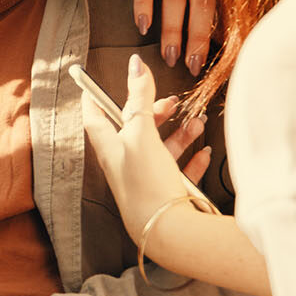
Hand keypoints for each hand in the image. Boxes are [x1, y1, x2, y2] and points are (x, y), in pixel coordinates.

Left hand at [78, 56, 210, 232]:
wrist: (169, 231)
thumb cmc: (146, 182)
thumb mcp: (140, 132)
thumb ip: (138, 98)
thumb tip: (135, 64)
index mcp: (111, 149)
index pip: (95, 118)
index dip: (95, 99)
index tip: (93, 85)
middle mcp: (126, 165)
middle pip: (135, 131)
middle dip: (154, 113)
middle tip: (171, 102)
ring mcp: (147, 180)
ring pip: (162, 149)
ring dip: (180, 134)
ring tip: (197, 123)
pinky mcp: (168, 194)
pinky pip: (180, 171)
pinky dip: (192, 159)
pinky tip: (203, 152)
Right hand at [126, 0, 217, 75]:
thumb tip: (218, 37)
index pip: (215, 4)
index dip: (211, 35)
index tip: (203, 62)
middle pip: (198, 1)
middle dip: (195, 36)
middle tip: (190, 65)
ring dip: (172, 27)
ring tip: (169, 55)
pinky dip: (144, 4)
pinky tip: (143, 26)